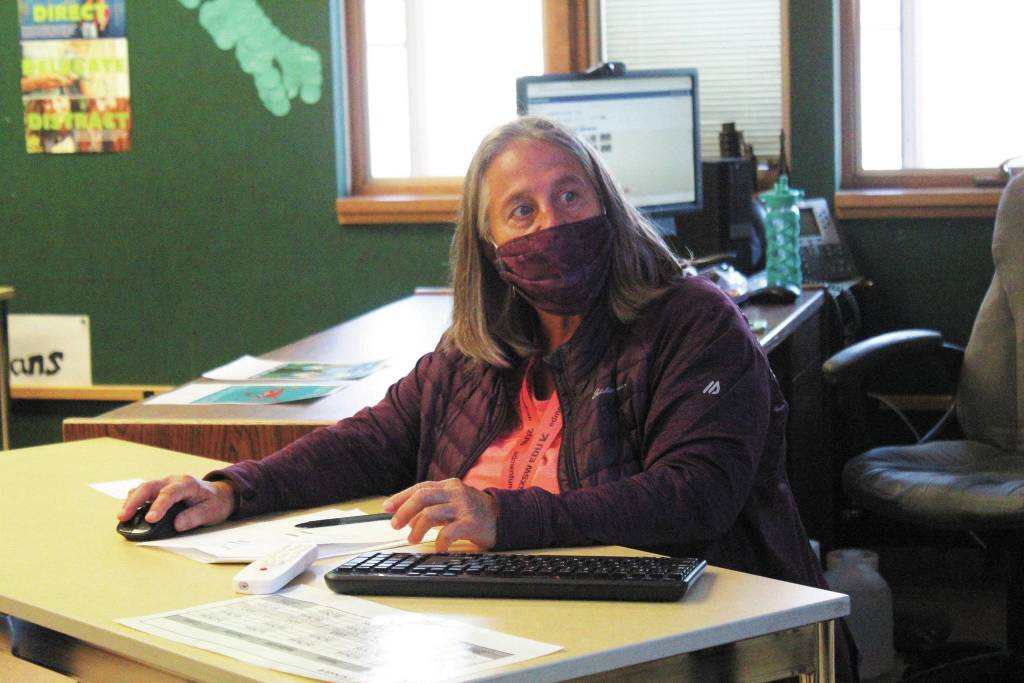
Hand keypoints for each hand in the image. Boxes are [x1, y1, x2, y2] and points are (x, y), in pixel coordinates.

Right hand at [117, 475, 235, 532]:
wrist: (219, 494)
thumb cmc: (214, 502)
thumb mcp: (211, 512)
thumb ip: (194, 517)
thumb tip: (177, 524)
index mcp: (187, 484)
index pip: (169, 493)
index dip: (158, 506)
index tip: (150, 519)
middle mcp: (173, 481)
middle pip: (149, 487)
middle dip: (135, 501)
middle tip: (123, 517)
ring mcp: (164, 484)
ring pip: (143, 488)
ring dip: (131, 501)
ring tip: (122, 517)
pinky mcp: (159, 491)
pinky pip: (143, 493)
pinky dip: (134, 501)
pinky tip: (128, 512)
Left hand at [383, 479, 497, 551]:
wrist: (505, 518)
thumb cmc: (475, 512)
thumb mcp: (453, 504)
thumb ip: (432, 507)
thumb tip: (406, 517)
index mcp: (449, 486)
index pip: (420, 487)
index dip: (401, 497)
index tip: (387, 508)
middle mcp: (455, 492)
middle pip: (421, 497)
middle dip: (404, 511)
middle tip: (395, 525)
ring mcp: (463, 507)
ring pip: (430, 513)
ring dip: (417, 528)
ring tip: (413, 539)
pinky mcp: (471, 523)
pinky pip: (448, 532)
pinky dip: (439, 541)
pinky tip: (437, 547)